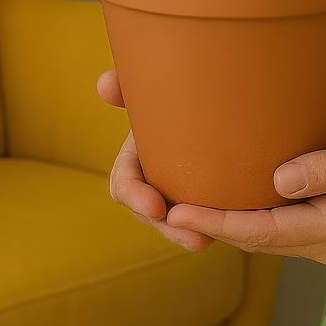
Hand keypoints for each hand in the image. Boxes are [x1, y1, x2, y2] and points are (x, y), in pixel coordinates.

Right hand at [96, 69, 214, 251]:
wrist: (215, 96)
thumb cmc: (179, 90)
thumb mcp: (154, 89)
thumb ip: (130, 85)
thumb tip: (104, 84)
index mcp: (136, 154)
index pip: (124, 183)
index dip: (135, 197)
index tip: (157, 208)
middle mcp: (151, 176)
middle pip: (150, 211)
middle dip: (166, 227)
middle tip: (194, 238)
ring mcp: (173, 189)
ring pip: (174, 220)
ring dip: (185, 233)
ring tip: (205, 241)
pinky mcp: (198, 194)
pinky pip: (198, 217)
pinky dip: (205, 226)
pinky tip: (221, 231)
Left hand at [163, 118, 325, 266]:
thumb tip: (278, 179)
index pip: (264, 231)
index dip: (217, 222)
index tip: (176, 211)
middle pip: (257, 240)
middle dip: (210, 226)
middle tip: (160, 205)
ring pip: (267, 237)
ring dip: (227, 224)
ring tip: (183, 201)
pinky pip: (283, 228)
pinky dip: (252, 217)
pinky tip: (231, 195)